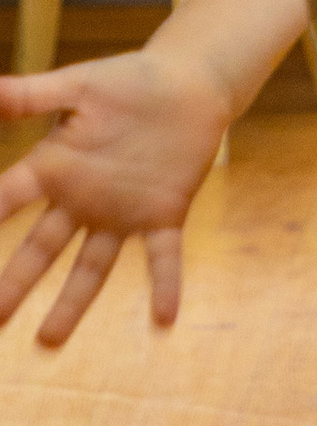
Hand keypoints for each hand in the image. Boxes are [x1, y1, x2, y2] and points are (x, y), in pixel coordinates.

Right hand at [0, 46, 231, 345]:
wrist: (189, 84)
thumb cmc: (128, 82)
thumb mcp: (76, 85)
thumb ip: (29, 95)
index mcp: (54, 167)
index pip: (8, 198)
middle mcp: (81, 200)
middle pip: (41, 249)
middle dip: (15, 284)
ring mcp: (122, 212)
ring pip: (91, 267)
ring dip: (72, 304)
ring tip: (48, 343)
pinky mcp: (164, 214)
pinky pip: (162, 257)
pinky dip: (165, 286)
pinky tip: (163, 319)